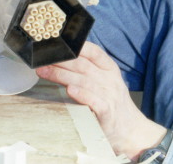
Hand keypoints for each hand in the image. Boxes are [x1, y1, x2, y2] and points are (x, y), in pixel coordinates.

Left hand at [36, 41, 165, 159]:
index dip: (76, 46)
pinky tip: (69, 90)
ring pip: (83, 80)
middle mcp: (110, 80)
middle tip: (42, 60)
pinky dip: (81, 94)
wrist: (131, 130)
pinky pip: (93, 100)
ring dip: (62, 75)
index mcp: (109, 69)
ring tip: (44, 72)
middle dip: (61, 60)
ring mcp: (109, 95)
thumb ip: (89, 70)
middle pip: (83, 65)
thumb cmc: (112, 103)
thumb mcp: (106, 82)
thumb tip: (62, 58)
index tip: (57, 43)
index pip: (94, 52)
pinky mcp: (107, 112)